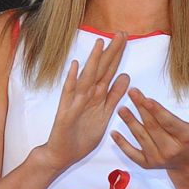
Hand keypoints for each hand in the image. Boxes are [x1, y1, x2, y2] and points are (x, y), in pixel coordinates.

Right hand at [40, 33, 129, 171]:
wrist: (61, 155)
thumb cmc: (82, 135)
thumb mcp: (105, 114)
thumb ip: (114, 96)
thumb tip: (126, 76)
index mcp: (98, 95)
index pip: (110, 71)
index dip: (118, 55)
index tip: (126, 38)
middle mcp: (87, 95)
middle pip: (101, 70)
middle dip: (111, 52)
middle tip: (121, 33)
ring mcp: (75, 102)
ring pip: (87, 78)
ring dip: (93, 61)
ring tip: (100, 44)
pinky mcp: (65, 112)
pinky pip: (69, 95)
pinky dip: (72, 80)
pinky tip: (75, 66)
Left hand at [112, 88, 188, 179]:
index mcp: (186, 138)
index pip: (169, 123)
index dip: (157, 111)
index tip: (146, 99)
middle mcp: (171, 150)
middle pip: (153, 126)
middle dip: (141, 108)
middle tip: (132, 93)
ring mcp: (157, 158)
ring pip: (141, 137)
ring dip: (130, 122)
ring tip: (121, 108)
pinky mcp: (147, 164)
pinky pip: (132, 153)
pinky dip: (122, 144)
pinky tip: (113, 132)